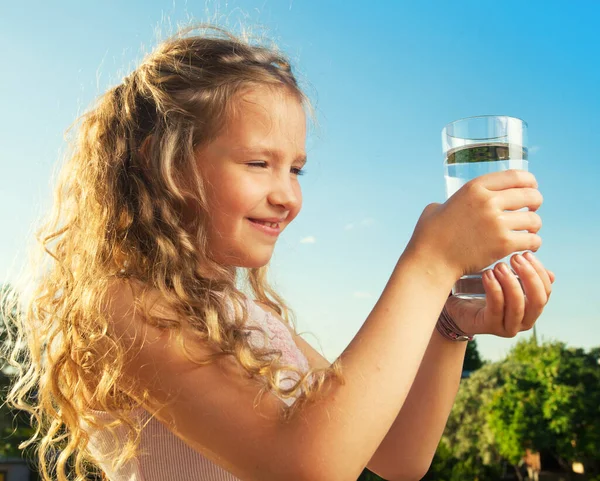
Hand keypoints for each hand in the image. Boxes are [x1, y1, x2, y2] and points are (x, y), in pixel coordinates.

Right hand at [407, 170, 542, 279]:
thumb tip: (456, 204)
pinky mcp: (502, 244)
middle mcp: (488, 201)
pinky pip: (532, 240)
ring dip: (534, 226)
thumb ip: (453, 201)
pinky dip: (533, 244)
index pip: (516, 176)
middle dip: (535, 203)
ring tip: (527, 232)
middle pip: (530, 195)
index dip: (530, 182)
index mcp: (474, 188)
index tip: (531, 188)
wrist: (431, 260)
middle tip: (531, 211)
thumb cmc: (430, 236)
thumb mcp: (437, 207)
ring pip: (534, 219)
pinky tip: (526, 246)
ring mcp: (497, 223)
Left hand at [445, 252, 554, 336]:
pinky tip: (487, 274)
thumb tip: (551, 274)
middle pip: (537, 300)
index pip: (545, 292)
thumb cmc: (485, 293)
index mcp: (532, 310)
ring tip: (498, 266)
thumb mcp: (507, 283)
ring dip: (510, 282)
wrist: (458, 309)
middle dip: (529, 276)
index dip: (539, 272)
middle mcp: (524, 322)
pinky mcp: (490, 326)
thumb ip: (525, 278)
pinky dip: (494, 288)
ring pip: (517, 305)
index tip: (526, 254)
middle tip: (515, 258)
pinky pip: (496, 307)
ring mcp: (508, 327)